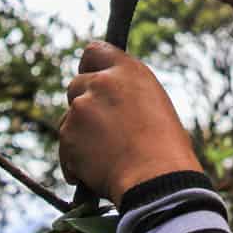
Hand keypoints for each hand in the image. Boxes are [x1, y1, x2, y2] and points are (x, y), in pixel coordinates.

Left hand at [59, 42, 201, 205]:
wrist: (158, 181)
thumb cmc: (167, 151)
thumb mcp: (154, 106)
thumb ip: (126, 94)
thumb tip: (107, 101)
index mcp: (129, 71)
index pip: (95, 51)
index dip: (89, 67)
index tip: (89, 79)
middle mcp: (101, 82)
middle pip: (75, 86)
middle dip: (83, 106)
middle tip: (101, 131)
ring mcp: (81, 107)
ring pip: (69, 119)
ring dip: (80, 136)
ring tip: (107, 159)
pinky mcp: (68, 133)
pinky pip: (65, 148)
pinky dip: (75, 162)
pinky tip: (96, 174)